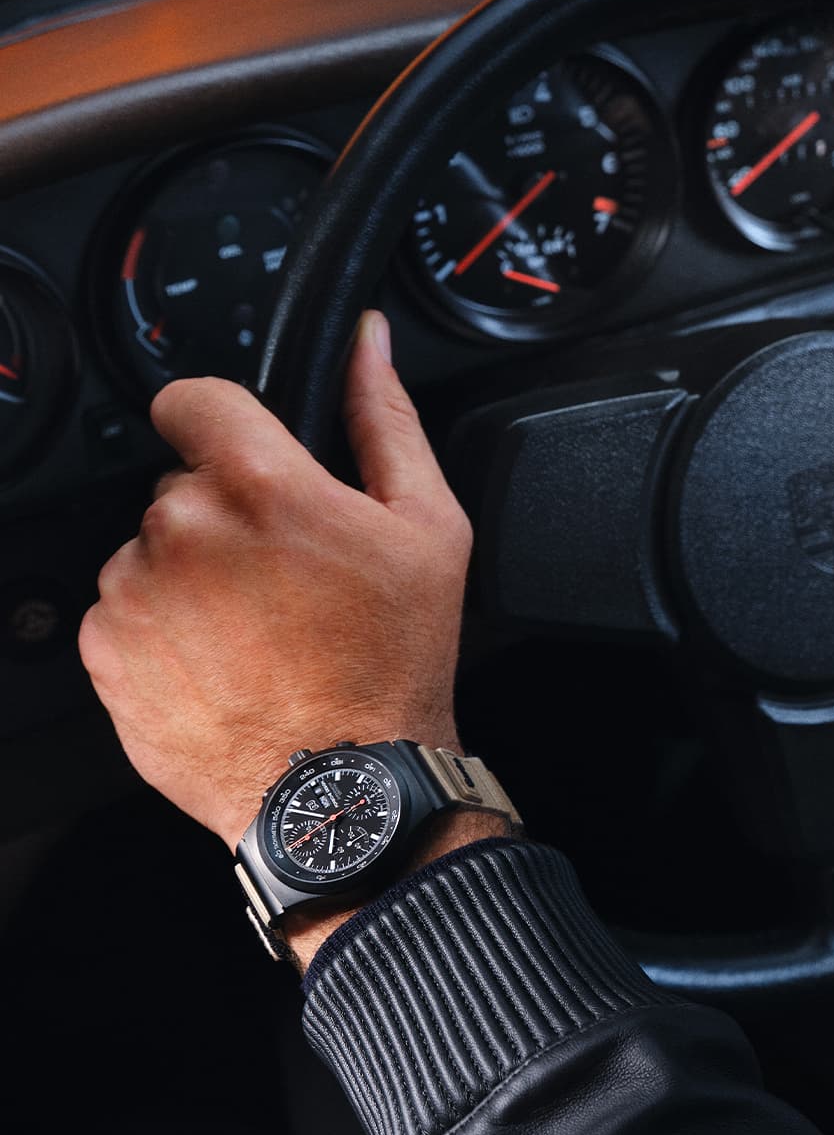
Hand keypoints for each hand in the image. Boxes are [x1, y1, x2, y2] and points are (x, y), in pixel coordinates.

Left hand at [79, 311, 473, 852]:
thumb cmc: (391, 664)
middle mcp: (181, 527)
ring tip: (257, 633)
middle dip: (224, 517)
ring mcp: (134, 592)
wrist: (342, 789)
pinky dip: (164, 632)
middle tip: (283, 580)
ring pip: (152, 550)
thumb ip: (385, 419)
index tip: (244, 462)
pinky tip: (224, 664)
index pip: (192, 398)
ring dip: (192, 576)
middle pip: (180, 484)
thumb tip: (366, 345)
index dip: (223, 424)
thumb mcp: (426, 528)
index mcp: (257, 483)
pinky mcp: (106, 651)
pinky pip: (124, 613)